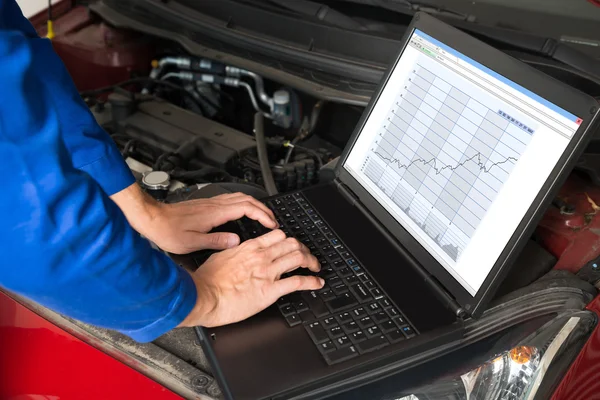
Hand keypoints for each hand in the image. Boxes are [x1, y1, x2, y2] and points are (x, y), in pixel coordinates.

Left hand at [111, 183, 277, 253]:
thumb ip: (216, 241)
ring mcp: (210, 203)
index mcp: (215, 213)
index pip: (247, 209)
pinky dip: (243, 204)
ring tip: (262, 215)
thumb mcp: (192, 243)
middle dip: (263, 209)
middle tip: (273, 221)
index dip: (263, 215)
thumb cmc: (166, 231)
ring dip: (254, 205)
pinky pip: (231, 199)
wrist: (151, 218)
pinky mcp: (206, 205)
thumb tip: (236, 241)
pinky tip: (242, 212)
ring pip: (239, 197)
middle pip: (247, 200)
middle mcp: (214, 205)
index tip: (272, 224)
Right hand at [179, 229, 324, 327]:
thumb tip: (236, 250)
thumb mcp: (220, 256)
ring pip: (298, 258)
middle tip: (308, 256)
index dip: (289, 240)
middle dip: (304, 249)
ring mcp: (267, 273)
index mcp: (250, 247)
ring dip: (311, 262)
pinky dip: (311, 282)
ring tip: (315, 267)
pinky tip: (317, 283)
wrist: (203, 296)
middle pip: (293, 244)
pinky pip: (297, 282)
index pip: (278, 235)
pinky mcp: (270, 291)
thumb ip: (233, 252)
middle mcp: (262, 257)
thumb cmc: (207, 280)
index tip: (292, 246)